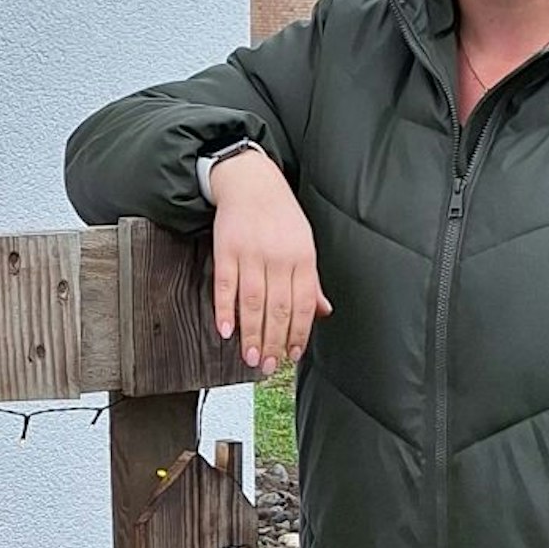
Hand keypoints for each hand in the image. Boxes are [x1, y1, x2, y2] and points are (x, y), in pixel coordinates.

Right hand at [209, 151, 331, 374]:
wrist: (251, 181)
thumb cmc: (279, 215)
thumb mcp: (304, 244)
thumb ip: (311, 282)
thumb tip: (323, 312)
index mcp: (302, 258)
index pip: (303, 305)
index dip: (298, 334)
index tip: (292, 356)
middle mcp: (279, 257)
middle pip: (278, 309)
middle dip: (274, 342)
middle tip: (268, 366)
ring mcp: (251, 254)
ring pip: (252, 302)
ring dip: (251, 334)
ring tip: (250, 357)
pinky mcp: (226, 250)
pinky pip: (225, 285)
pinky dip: (225, 310)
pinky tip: (226, 330)